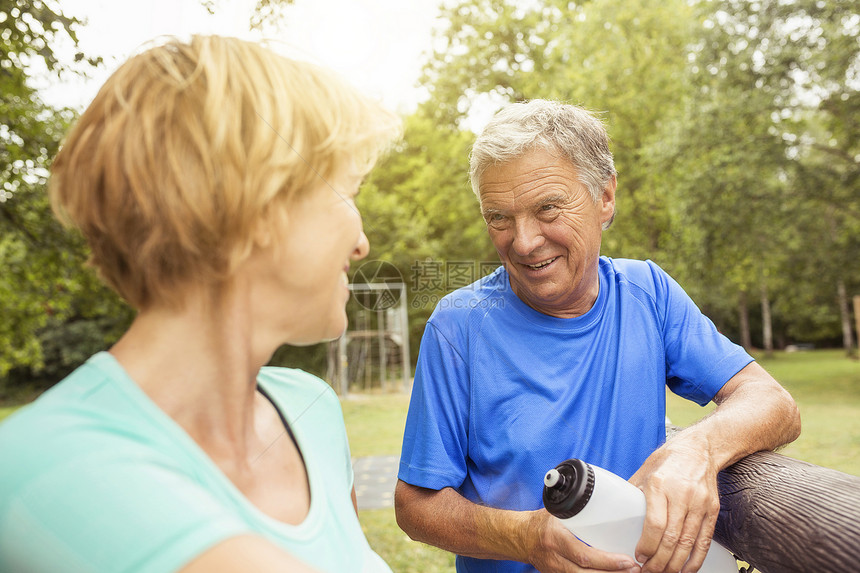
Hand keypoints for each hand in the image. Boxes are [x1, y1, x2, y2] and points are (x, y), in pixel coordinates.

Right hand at [524, 509, 640, 572]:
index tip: (627, 560)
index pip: (584, 555)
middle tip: (636, 570)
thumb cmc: (541, 522)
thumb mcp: (556, 512)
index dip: (607, 561)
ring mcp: (556, 572)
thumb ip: (576, 509)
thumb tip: (603, 497)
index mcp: (556, 539)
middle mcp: (556, 559)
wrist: (520, 538)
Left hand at [628, 440, 720, 572]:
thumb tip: (615, 514)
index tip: (639, 557)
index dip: (648, 546)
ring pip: (688, 543)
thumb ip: (632, 494)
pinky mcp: (712, 510)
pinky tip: (686, 569)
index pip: (655, 524)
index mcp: (659, 485)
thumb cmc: (668, 460)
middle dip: (659, 561)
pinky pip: (704, 541)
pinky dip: (696, 559)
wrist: (699, 449)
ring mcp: (699, 504)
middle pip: (672, 538)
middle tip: (648, 572)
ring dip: (675, 564)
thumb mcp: (644, 472)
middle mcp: (681, 495)